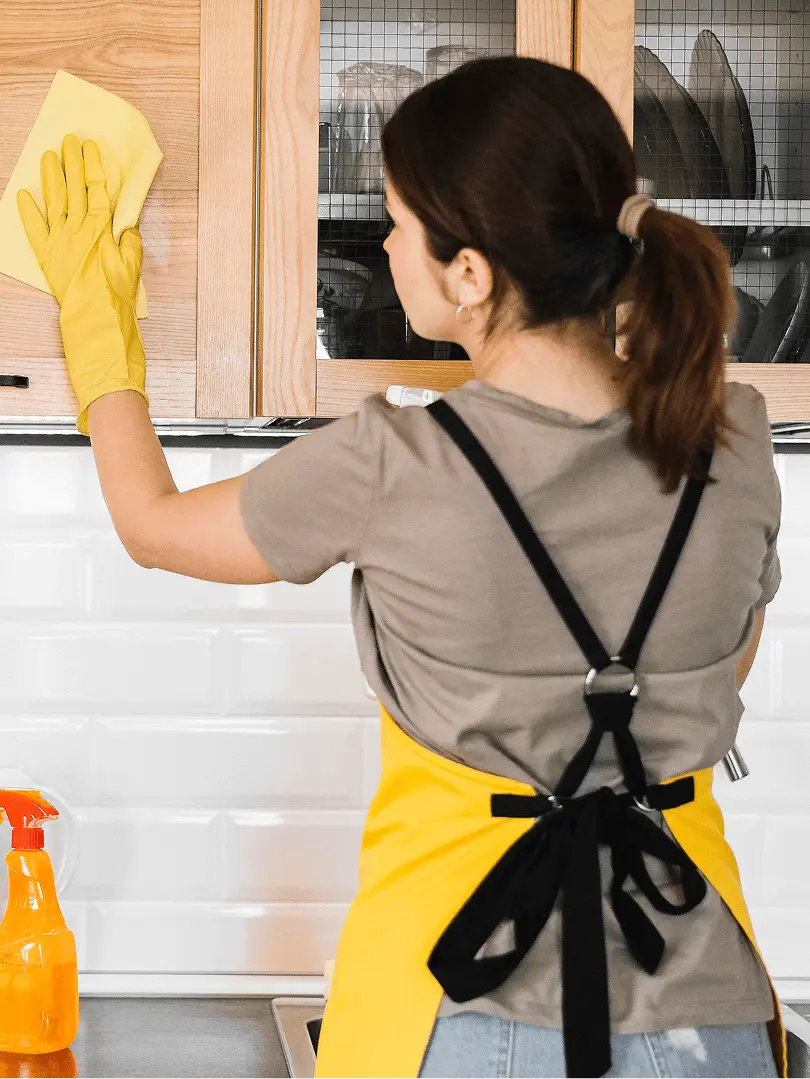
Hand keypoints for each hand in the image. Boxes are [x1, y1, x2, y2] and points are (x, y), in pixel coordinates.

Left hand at [17, 135, 147, 434]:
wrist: (98, 325)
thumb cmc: (118, 300)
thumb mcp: (133, 268)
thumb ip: (129, 243)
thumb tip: (125, 228)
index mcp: (101, 230)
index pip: (97, 189)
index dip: (94, 166)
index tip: (91, 147)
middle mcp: (78, 231)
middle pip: (73, 188)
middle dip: (72, 162)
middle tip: (69, 140)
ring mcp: (60, 243)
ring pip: (53, 201)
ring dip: (50, 177)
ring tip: (48, 156)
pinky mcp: (47, 258)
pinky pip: (34, 230)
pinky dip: (28, 212)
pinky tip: (24, 195)